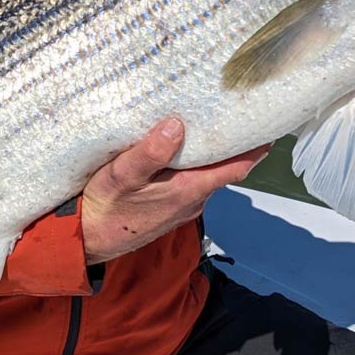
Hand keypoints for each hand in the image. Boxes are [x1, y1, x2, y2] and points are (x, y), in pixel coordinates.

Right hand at [81, 117, 269, 264]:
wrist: (84, 242)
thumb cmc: (103, 209)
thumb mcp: (121, 176)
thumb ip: (149, 154)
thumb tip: (176, 127)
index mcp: (187, 191)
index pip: (235, 169)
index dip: (255, 149)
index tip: (270, 126)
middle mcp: (192, 201)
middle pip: (223, 169)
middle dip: (233, 144)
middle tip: (238, 111)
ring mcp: (181, 206)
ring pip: (206, 175)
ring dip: (211, 153)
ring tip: (211, 121)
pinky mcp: (168, 207)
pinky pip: (190, 181)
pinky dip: (193, 163)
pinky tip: (183, 147)